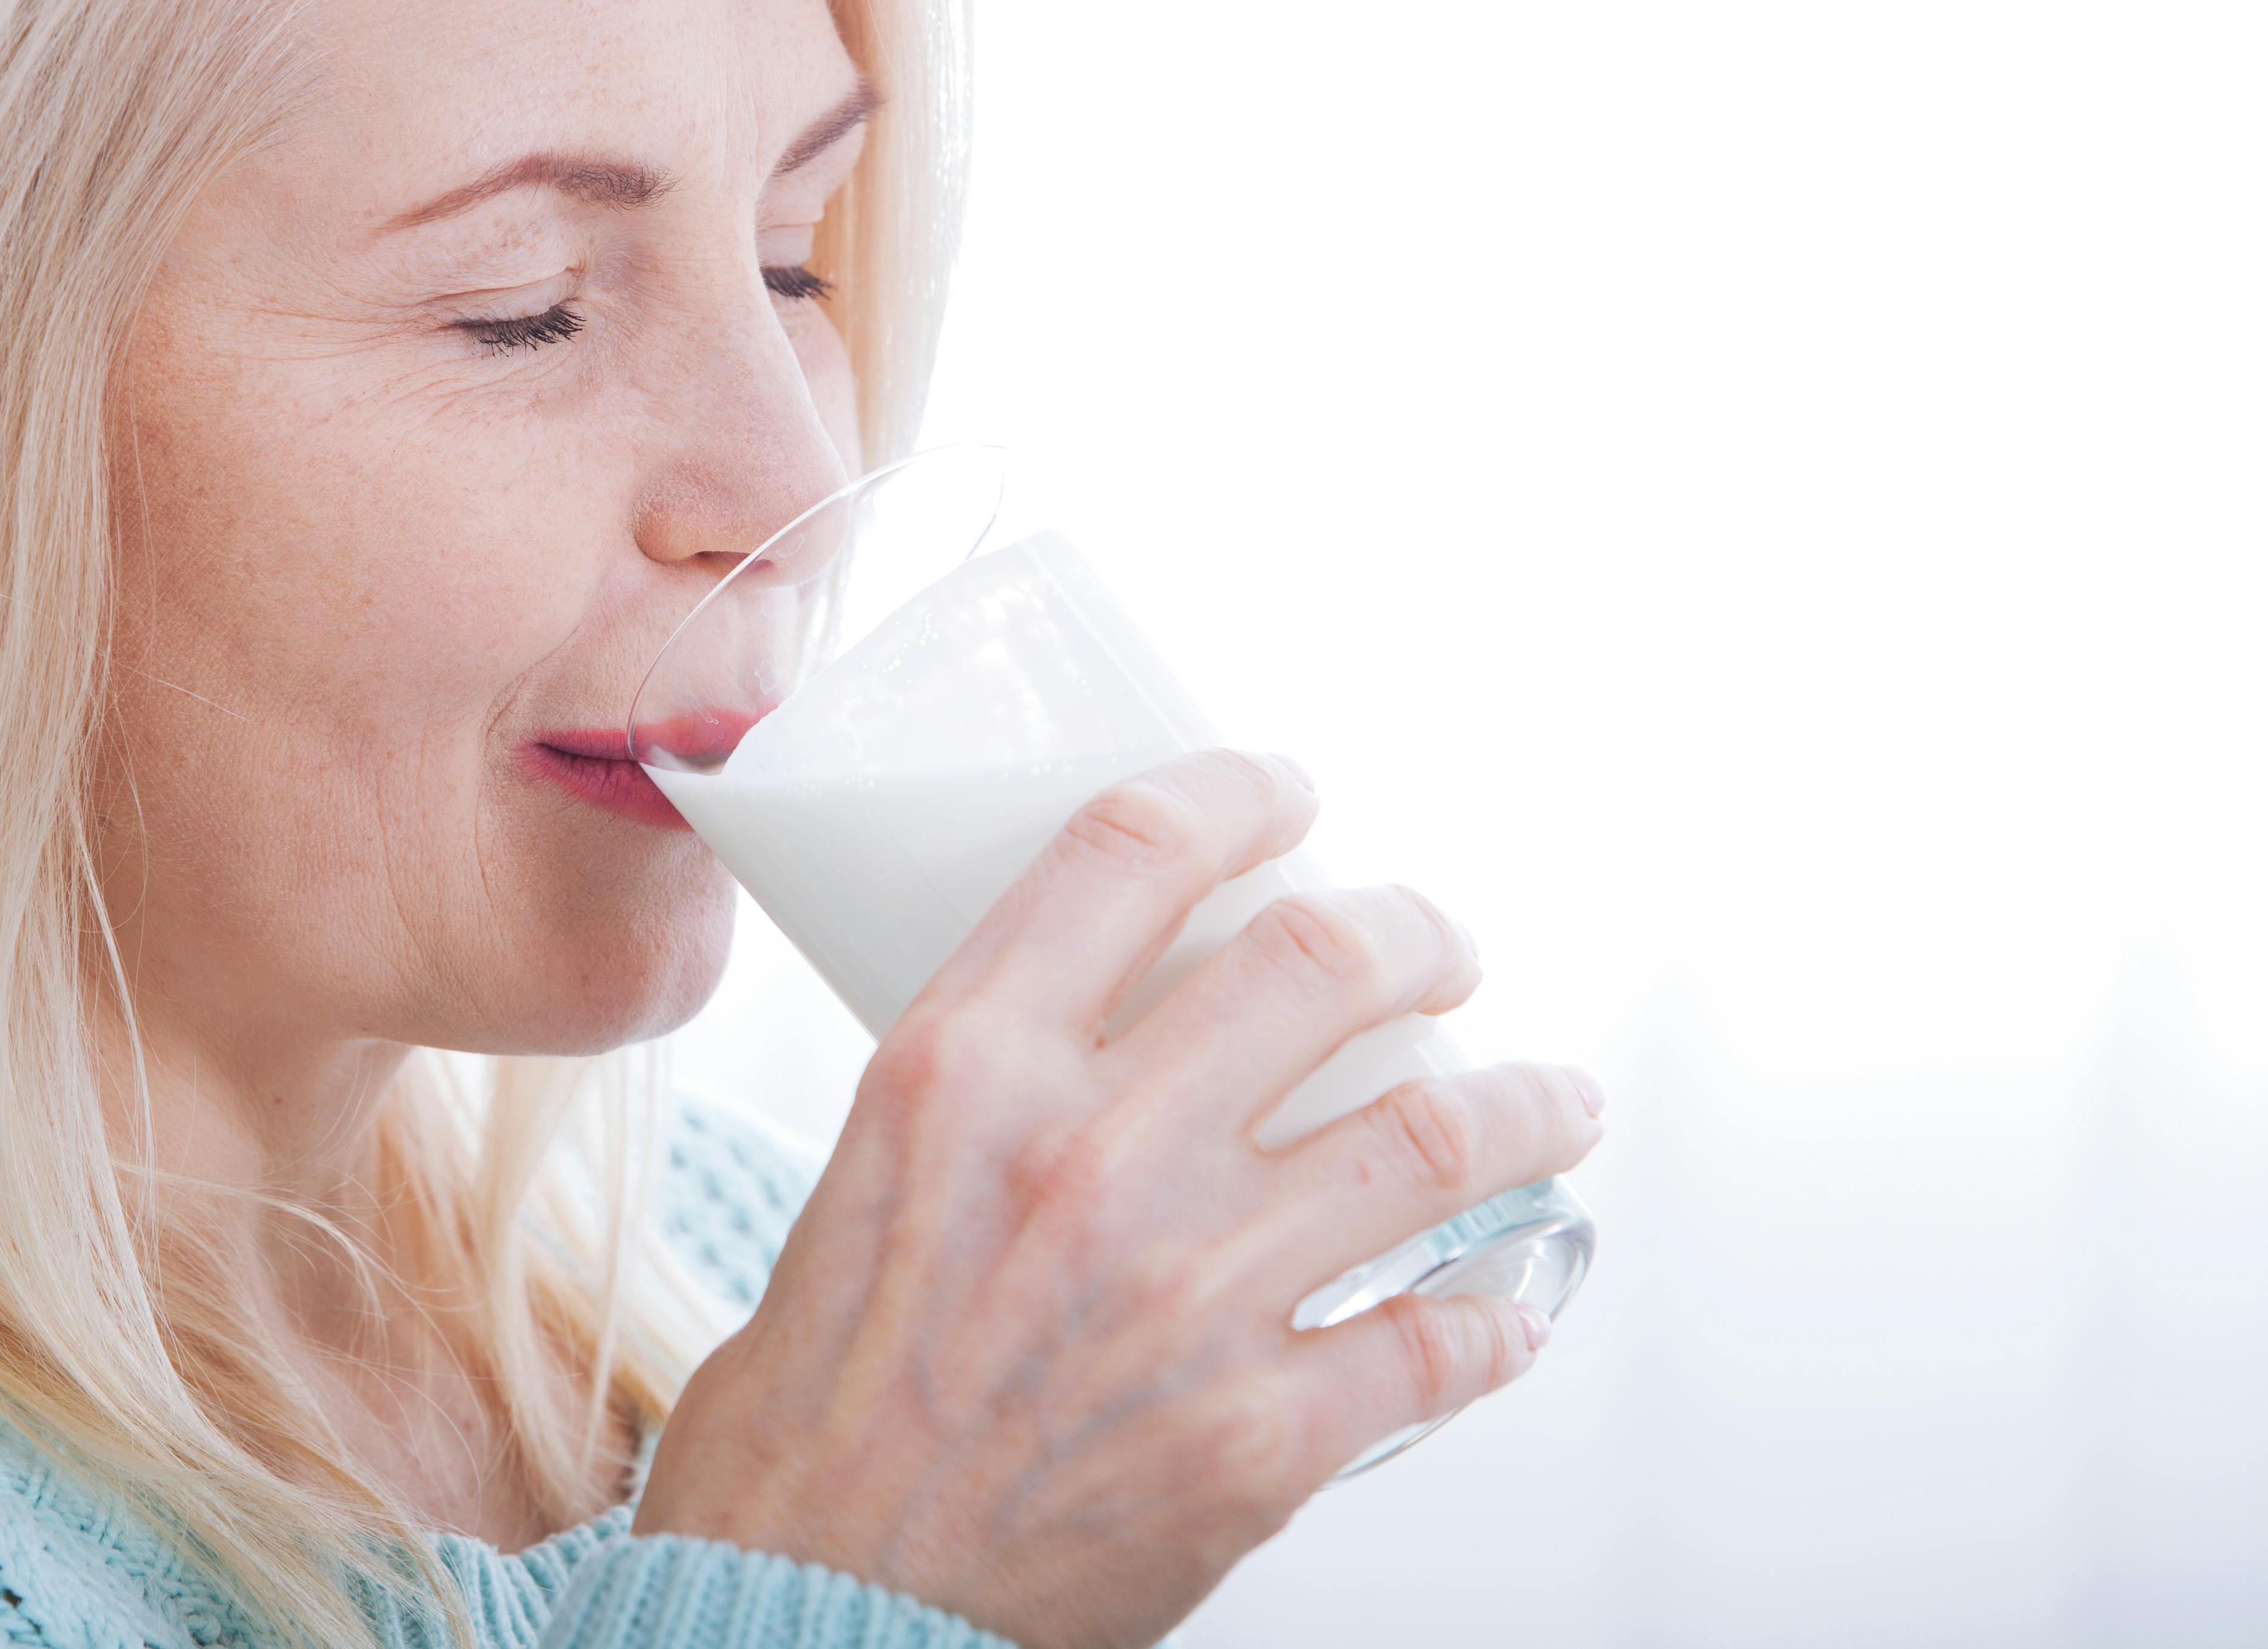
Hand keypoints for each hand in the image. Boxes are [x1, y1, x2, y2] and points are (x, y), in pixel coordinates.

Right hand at [636, 750, 1602, 1648]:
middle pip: (1324, 962)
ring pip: (1437, 1139)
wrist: (808, 1602)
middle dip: (1418, 931)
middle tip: (1441, 946)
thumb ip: (982, 1086)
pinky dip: (1502, 1313)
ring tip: (1553, 1097)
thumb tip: (1099, 1029)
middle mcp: (1091, 1154)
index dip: (1240, 792)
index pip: (1134, 850)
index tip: (1291, 795)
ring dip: (1524, 1102)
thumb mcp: (862, 1172)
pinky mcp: (1262, 1435)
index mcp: (966, 1069)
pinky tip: (1513, 1298)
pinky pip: (1444, 1341)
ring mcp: (1193, 1291)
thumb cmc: (814, 1401)